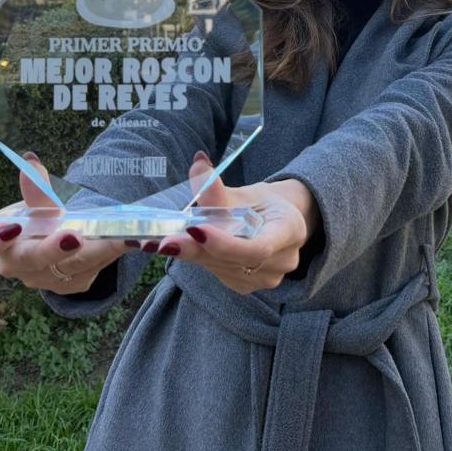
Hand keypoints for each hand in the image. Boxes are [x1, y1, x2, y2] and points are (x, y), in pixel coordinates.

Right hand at [0, 153, 130, 293]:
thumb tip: (31, 161)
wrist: (58, 238)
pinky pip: (91, 271)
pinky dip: (110, 253)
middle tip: (74, 236)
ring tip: (118, 235)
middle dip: (51, 250)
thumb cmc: (35, 217)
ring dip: (95, 251)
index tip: (9, 227)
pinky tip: (130, 239)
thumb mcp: (34, 200)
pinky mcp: (71, 284)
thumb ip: (35, 188)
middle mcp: (14, 265)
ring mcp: (42, 279)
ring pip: (68, 268)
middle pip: (28, 261)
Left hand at [152, 152, 319, 294]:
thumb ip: (218, 187)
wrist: (277, 221)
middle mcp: (283, 261)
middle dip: (196, 249)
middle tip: (161, 242)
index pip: (257, 247)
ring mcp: (267, 279)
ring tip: (169, 240)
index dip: (224, 243)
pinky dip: (202, 259)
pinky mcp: (247, 286)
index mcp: (290, 231)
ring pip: (222, 268)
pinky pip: (219, 273)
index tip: (194, 230)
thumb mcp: (244, 192)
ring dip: (195, 254)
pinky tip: (189, 246)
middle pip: (233, 260)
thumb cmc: (262, 203)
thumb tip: (198, 164)